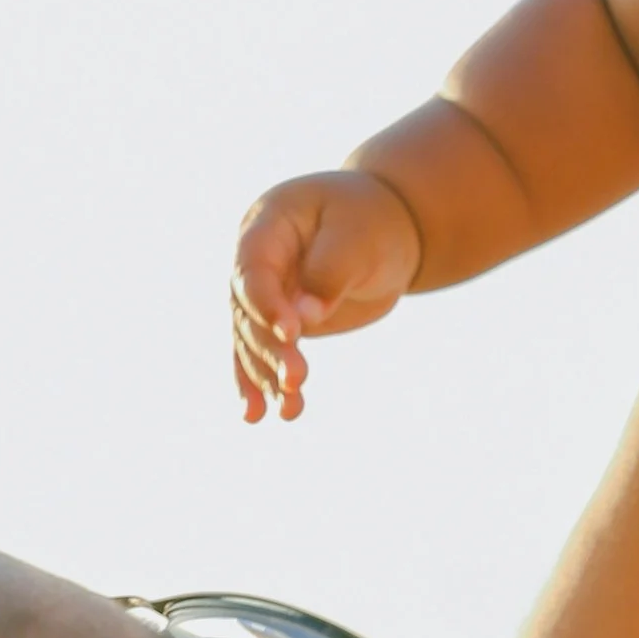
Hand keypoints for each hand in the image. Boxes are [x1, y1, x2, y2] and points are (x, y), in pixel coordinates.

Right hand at [229, 167, 422, 422]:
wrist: (388, 228)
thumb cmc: (373, 222)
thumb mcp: (359, 237)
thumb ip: (331, 272)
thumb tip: (305, 319)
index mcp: (268, 223)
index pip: (254, 268)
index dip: (267, 302)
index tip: (292, 334)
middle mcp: (256, 260)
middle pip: (251, 310)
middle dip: (272, 348)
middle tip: (298, 379)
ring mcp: (265, 292)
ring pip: (254, 339)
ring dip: (268, 375)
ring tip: (290, 410)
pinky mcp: (279, 321)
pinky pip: (261, 352)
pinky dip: (261, 382)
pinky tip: (259, 415)